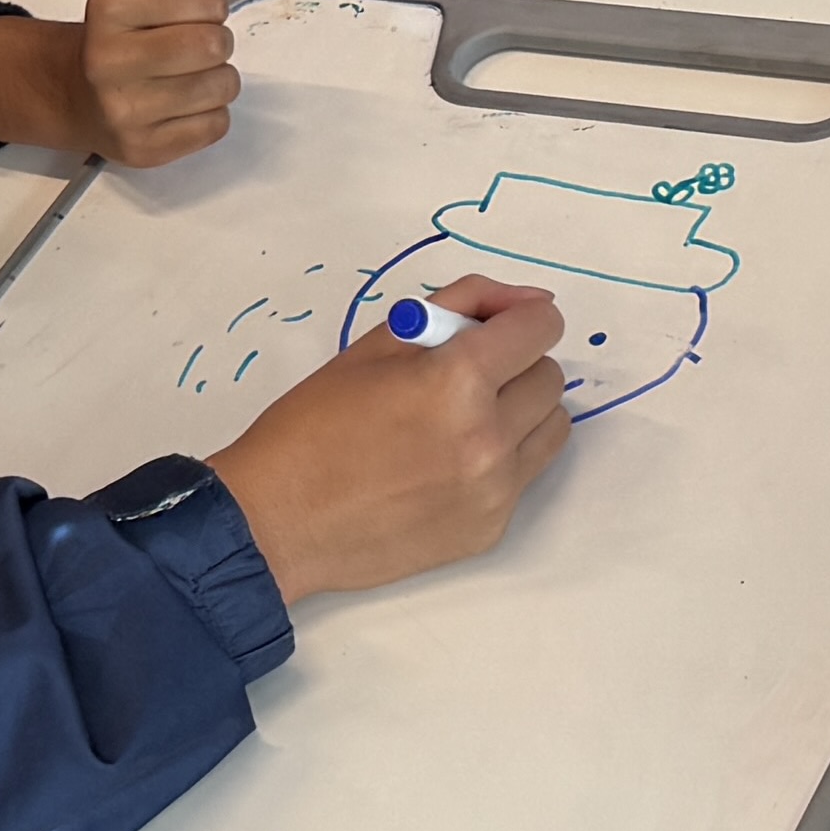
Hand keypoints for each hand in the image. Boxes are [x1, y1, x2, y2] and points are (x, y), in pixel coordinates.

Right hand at [0, 0, 237, 165]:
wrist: (74, 93)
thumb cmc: (117, 32)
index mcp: (108, 6)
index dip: (209, 2)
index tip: (191, 8)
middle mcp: (109, 60)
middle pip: (214, 46)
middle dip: (215, 39)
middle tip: (195, 41)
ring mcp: (125, 112)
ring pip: (222, 86)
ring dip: (216, 76)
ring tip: (188, 71)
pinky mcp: (144, 149)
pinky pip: (217, 124)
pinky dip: (210, 111)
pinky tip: (182, 101)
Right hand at [204, 275, 573, 603]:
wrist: (277, 521)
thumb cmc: (314, 425)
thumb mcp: (378, 342)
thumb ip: (461, 305)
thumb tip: (529, 301)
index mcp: (459, 380)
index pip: (540, 327)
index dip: (522, 318)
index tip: (499, 327)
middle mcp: (489, 437)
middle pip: (550, 378)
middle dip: (516, 365)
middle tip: (465, 377)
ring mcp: (494, 490)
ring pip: (551, 428)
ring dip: (520, 412)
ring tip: (464, 420)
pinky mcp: (490, 529)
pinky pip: (524, 476)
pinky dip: (501, 462)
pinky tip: (445, 467)